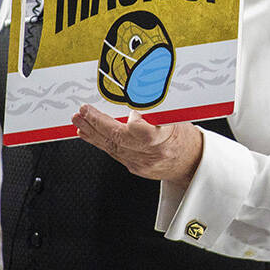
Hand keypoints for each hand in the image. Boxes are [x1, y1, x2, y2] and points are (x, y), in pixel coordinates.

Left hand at [71, 105, 202, 189]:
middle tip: (84, 111)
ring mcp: (141, 163)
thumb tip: (135, 102)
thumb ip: (156, 111)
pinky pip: (112, 153)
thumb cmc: (184, 137)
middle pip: (120, 139)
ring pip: (111, 146)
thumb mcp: (177, 118)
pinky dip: (98, 141)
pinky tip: (87, 133)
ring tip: (79, 120)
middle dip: (98, 123)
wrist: (190, 162)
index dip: (134, 122)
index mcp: (166, 139)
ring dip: (92, 131)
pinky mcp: (133, 167)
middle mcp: (152, 154)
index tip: (130, 111)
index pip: (143, 132)